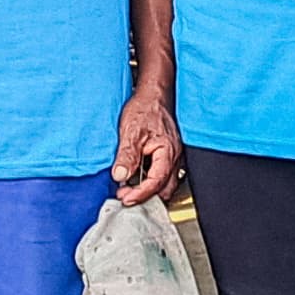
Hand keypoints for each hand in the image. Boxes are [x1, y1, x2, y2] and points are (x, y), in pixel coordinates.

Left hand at [112, 89, 183, 205]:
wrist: (153, 96)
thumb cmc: (146, 109)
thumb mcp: (131, 132)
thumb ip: (127, 155)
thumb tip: (120, 175)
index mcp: (168, 153)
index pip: (157, 182)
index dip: (141, 194)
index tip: (126, 199)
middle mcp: (175, 157)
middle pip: (164, 189)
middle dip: (145, 197)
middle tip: (125, 196)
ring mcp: (172, 157)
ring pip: (164, 184)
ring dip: (147, 191)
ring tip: (127, 188)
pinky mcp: (167, 156)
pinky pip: (161, 175)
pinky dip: (148, 181)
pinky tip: (134, 179)